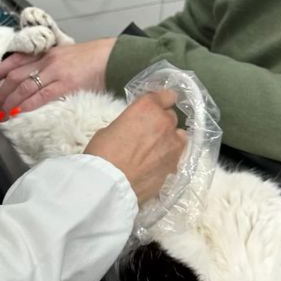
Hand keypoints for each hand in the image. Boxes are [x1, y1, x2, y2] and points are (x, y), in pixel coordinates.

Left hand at [0, 38, 116, 114]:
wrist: (114, 57)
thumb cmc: (93, 59)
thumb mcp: (67, 56)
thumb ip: (50, 65)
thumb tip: (37, 78)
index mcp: (46, 53)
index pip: (16, 60)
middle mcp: (47, 60)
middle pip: (15, 76)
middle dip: (1, 92)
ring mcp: (56, 72)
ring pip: (24, 87)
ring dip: (9, 102)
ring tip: (1, 114)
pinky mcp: (66, 84)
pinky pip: (41, 96)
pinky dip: (26, 105)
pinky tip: (17, 112)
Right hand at [83, 90, 184, 204]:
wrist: (110, 184)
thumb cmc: (102, 153)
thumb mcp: (110, 129)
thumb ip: (129, 125)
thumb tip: (134, 131)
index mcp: (147, 108)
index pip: (165, 95)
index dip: (162, 100)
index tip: (158, 105)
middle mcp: (165, 122)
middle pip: (171, 116)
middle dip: (161, 123)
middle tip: (148, 133)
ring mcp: (173, 144)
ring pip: (179, 136)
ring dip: (169, 139)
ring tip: (156, 150)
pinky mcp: (176, 164)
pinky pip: (177, 155)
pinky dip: (169, 157)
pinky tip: (157, 164)